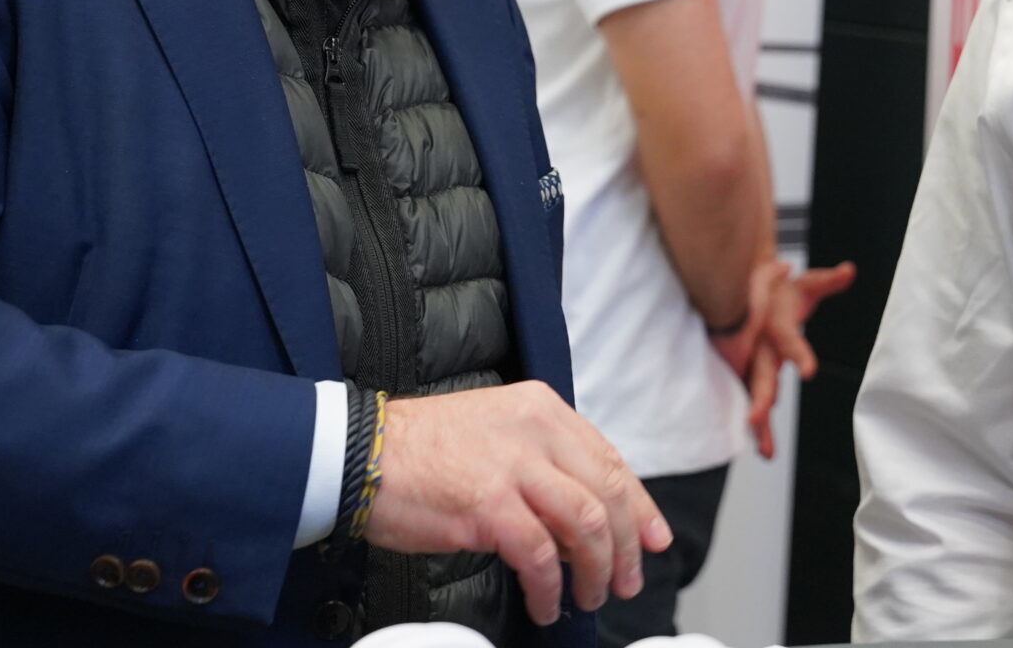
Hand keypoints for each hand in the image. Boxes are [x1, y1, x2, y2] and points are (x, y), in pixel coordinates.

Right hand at [364, 382, 671, 626]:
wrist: (359, 453)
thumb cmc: (417, 450)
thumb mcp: (493, 433)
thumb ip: (541, 463)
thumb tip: (580, 519)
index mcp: (540, 409)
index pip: (609, 460)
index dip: (640, 506)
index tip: (653, 538)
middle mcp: (534, 430)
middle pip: (608, 494)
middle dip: (627, 546)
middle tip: (625, 580)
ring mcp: (513, 466)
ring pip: (586, 525)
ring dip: (595, 571)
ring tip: (588, 596)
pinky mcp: (488, 505)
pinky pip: (540, 556)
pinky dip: (550, 587)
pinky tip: (545, 603)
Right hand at [708, 258, 856, 457]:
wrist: (747, 288)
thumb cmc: (780, 289)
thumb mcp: (805, 283)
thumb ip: (827, 281)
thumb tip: (849, 270)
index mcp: (775, 324)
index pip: (787, 339)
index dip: (798, 354)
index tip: (809, 372)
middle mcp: (760, 345)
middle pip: (760, 374)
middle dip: (757, 399)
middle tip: (755, 420)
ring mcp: (750, 361)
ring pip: (752, 394)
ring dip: (758, 423)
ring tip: (766, 451)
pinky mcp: (747, 373)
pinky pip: (749, 399)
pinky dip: (756, 424)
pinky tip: (763, 446)